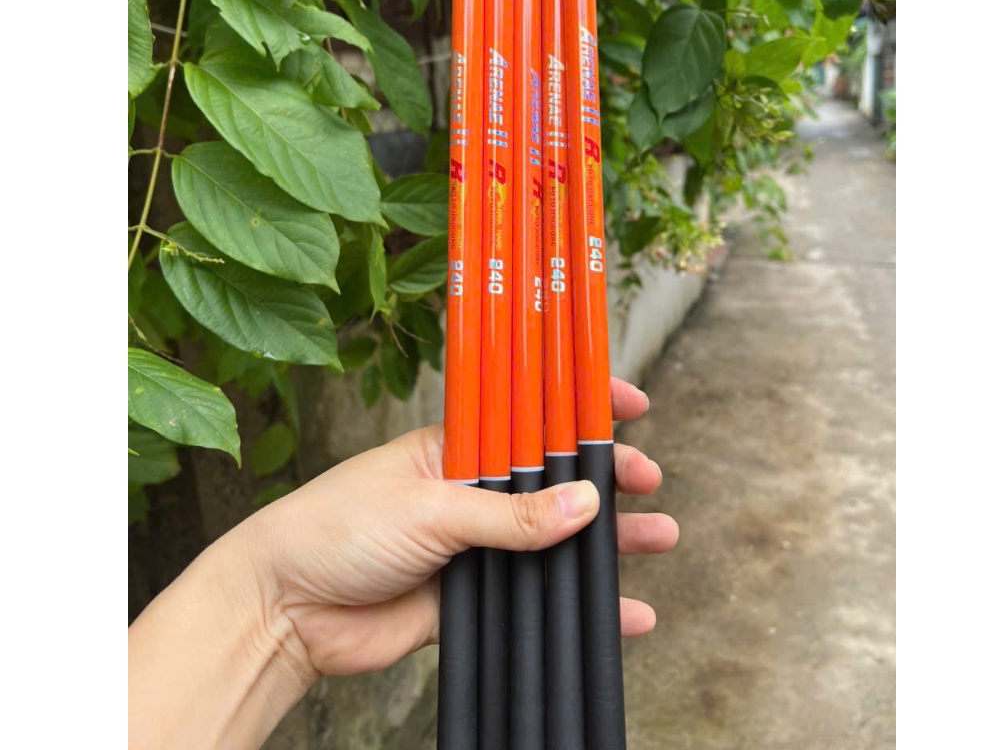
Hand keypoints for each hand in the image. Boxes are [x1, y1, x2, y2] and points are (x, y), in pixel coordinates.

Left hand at [245, 377, 678, 681]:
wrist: (284, 608)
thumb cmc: (338, 527)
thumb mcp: (430, 508)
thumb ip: (510, 514)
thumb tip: (586, 504)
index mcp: (456, 447)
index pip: (529, 415)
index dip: (579, 407)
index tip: (631, 403)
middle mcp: (470, 491)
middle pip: (552, 480)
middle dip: (605, 477)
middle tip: (649, 479)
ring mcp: (471, 545)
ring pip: (552, 540)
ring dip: (606, 541)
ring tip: (660, 537)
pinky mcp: (468, 597)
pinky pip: (534, 598)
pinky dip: (576, 606)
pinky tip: (624, 614)